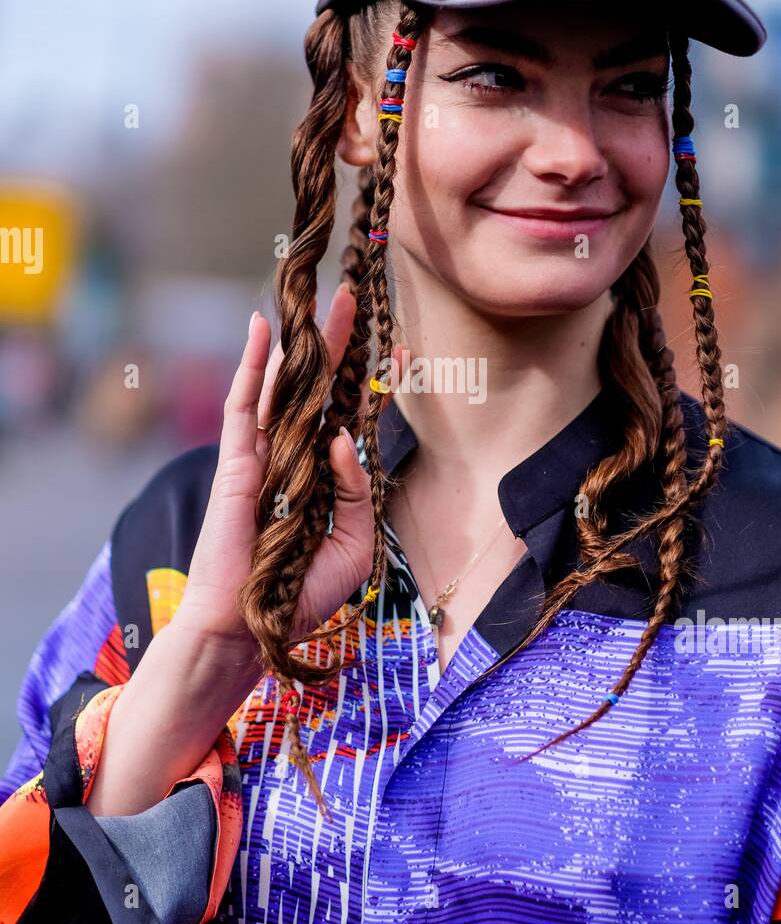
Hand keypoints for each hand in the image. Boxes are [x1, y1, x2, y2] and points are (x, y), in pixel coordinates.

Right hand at [173, 284, 374, 657]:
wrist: (252, 626)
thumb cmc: (301, 594)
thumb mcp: (353, 546)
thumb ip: (357, 492)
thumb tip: (344, 439)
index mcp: (327, 477)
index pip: (352, 417)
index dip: (373, 384)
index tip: (400, 350)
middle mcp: (297, 457)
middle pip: (319, 386)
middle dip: (337, 341)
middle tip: (354, 296)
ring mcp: (265, 455)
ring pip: (284, 384)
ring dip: (300, 340)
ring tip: (316, 297)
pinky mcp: (237, 461)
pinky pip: (244, 403)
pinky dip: (251, 364)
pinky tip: (261, 329)